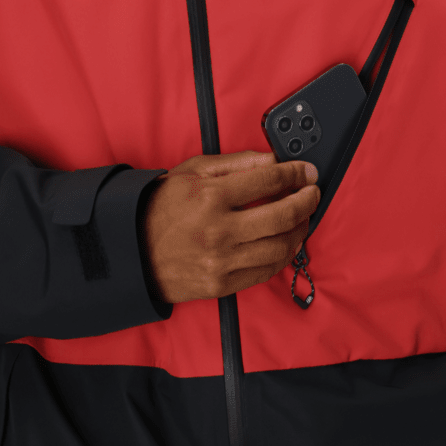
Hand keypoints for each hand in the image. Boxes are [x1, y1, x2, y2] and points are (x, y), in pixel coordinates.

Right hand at [140, 150, 319, 303]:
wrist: (132, 251)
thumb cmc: (160, 207)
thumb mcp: (192, 172)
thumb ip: (236, 164)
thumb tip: (273, 160)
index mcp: (210, 196)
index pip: (268, 179)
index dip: (296, 173)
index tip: (307, 172)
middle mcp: (218, 230)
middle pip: (282, 215)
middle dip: (307, 201)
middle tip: (313, 193)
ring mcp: (221, 261)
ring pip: (280, 246)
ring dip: (300, 229)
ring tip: (303, 218)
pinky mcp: (222, 284)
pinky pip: (266, 270)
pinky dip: (284, 255)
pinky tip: (288, 242)